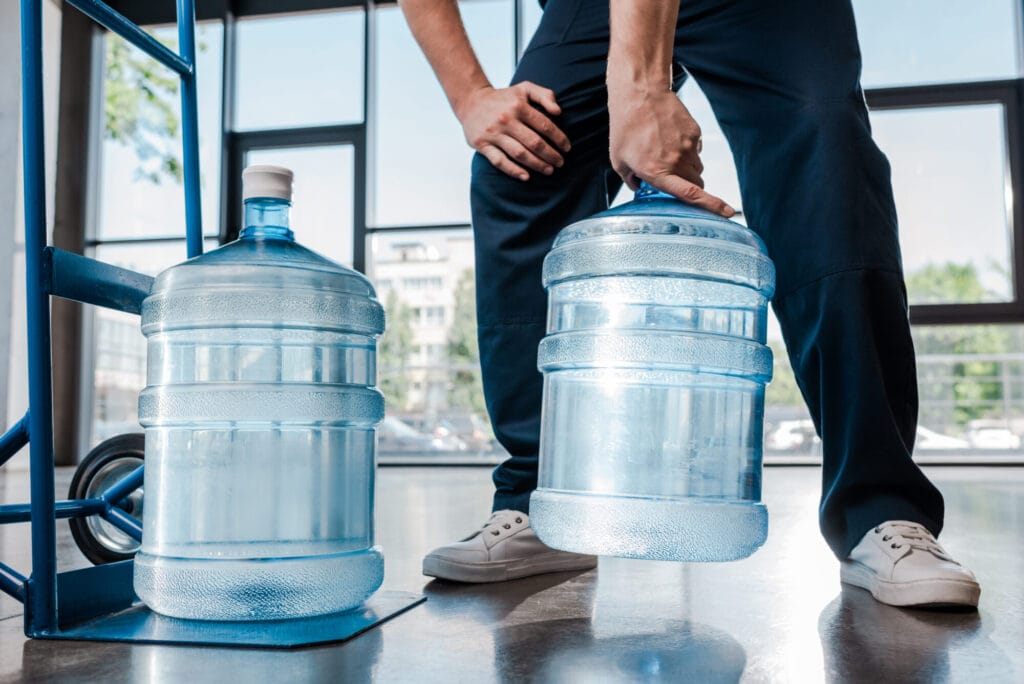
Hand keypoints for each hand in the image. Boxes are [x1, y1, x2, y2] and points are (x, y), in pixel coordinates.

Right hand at [456, 82, 571, 180]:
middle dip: (551, 155)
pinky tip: (526, 176)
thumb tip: (558, 112)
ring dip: (537, 164)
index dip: (559, 138)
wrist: (471, 101)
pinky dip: (513, 170)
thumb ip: (545, 95)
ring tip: (549, 170)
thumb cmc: (503, 97)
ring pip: (519, 153)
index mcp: (519, 106)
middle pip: (534, 142)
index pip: (544, 125)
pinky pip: (499, 161)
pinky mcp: (482, 145)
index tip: (567, 148)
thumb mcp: (524, 89)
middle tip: (560, 163)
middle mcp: (506, 120)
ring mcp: (494, 134)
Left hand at [608, 87, 734, 216]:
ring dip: (687, 168)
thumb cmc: (626, 127)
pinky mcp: (695, 133)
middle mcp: (677, 162)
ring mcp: (689, 147)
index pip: (690, 195)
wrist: (640, 95)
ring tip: (666, 153)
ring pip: (697, 167)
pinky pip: (697, 150)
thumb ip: (630, 179)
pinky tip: (670, 139)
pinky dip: (687, 150)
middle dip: (689, 185)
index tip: (727, 213)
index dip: (712, 206)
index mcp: (658, 172)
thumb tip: (638, 186)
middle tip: (673, 177)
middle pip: (697, 183)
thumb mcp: (619, 160)